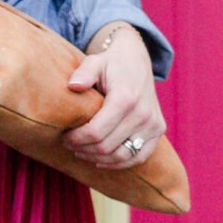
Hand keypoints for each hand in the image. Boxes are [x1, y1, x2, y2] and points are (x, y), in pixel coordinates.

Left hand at [61, 24, 165, 169]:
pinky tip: (101, 160)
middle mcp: (143, 113)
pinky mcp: (158, 130)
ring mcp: (153, 123)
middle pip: (106, 146)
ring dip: (98, 158)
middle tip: (69, 144)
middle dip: (83, 149)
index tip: (64, 137)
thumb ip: (83, 73)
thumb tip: (73, 86)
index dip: (76, 139)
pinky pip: (139, 157)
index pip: (96, 132)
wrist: (137, 59)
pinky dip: (119, 163)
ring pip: (122, 156)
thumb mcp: (95, 62)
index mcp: (125, 98)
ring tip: (82, 151)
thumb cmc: (111, 63)